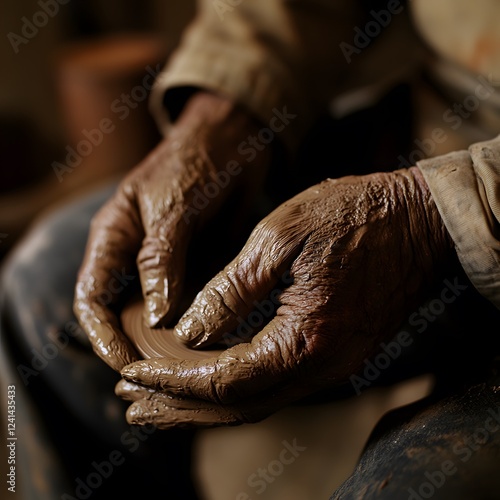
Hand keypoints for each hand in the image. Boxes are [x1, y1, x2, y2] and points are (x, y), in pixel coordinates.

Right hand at [74, 91, 270, 370]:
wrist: (233, 140)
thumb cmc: (195, 161)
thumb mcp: (173, 204)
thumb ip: (161, 257)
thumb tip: (154, 315)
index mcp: (113, 236)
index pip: (91, 298)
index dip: (102, 335)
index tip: (124, 363)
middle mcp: (135, 255)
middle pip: (121, 313)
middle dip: (134, 345)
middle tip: (161, 375)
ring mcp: (167, 264)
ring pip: (157, 313)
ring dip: (167, 339)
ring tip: (188, 365)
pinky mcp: (196, 265)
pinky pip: (190, 301)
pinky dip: (196, 321)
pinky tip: (212, 338)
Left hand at [119, 167, 454, 427]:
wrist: (419, 222)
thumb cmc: (352, 218)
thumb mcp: (278, 239)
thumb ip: (230, 291)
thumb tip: (191, 332)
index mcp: (303, 341)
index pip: (223, 380)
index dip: (172, 381)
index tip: (132, 374)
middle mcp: (321, 368)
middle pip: (238, 406)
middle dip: (180, 408)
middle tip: (133, 405)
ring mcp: (333, 365)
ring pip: (258, 400)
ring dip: (206, 404)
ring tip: (160, 403)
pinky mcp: (336, 353)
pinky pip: (278, 384)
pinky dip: (238, 388)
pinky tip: (213, 378)